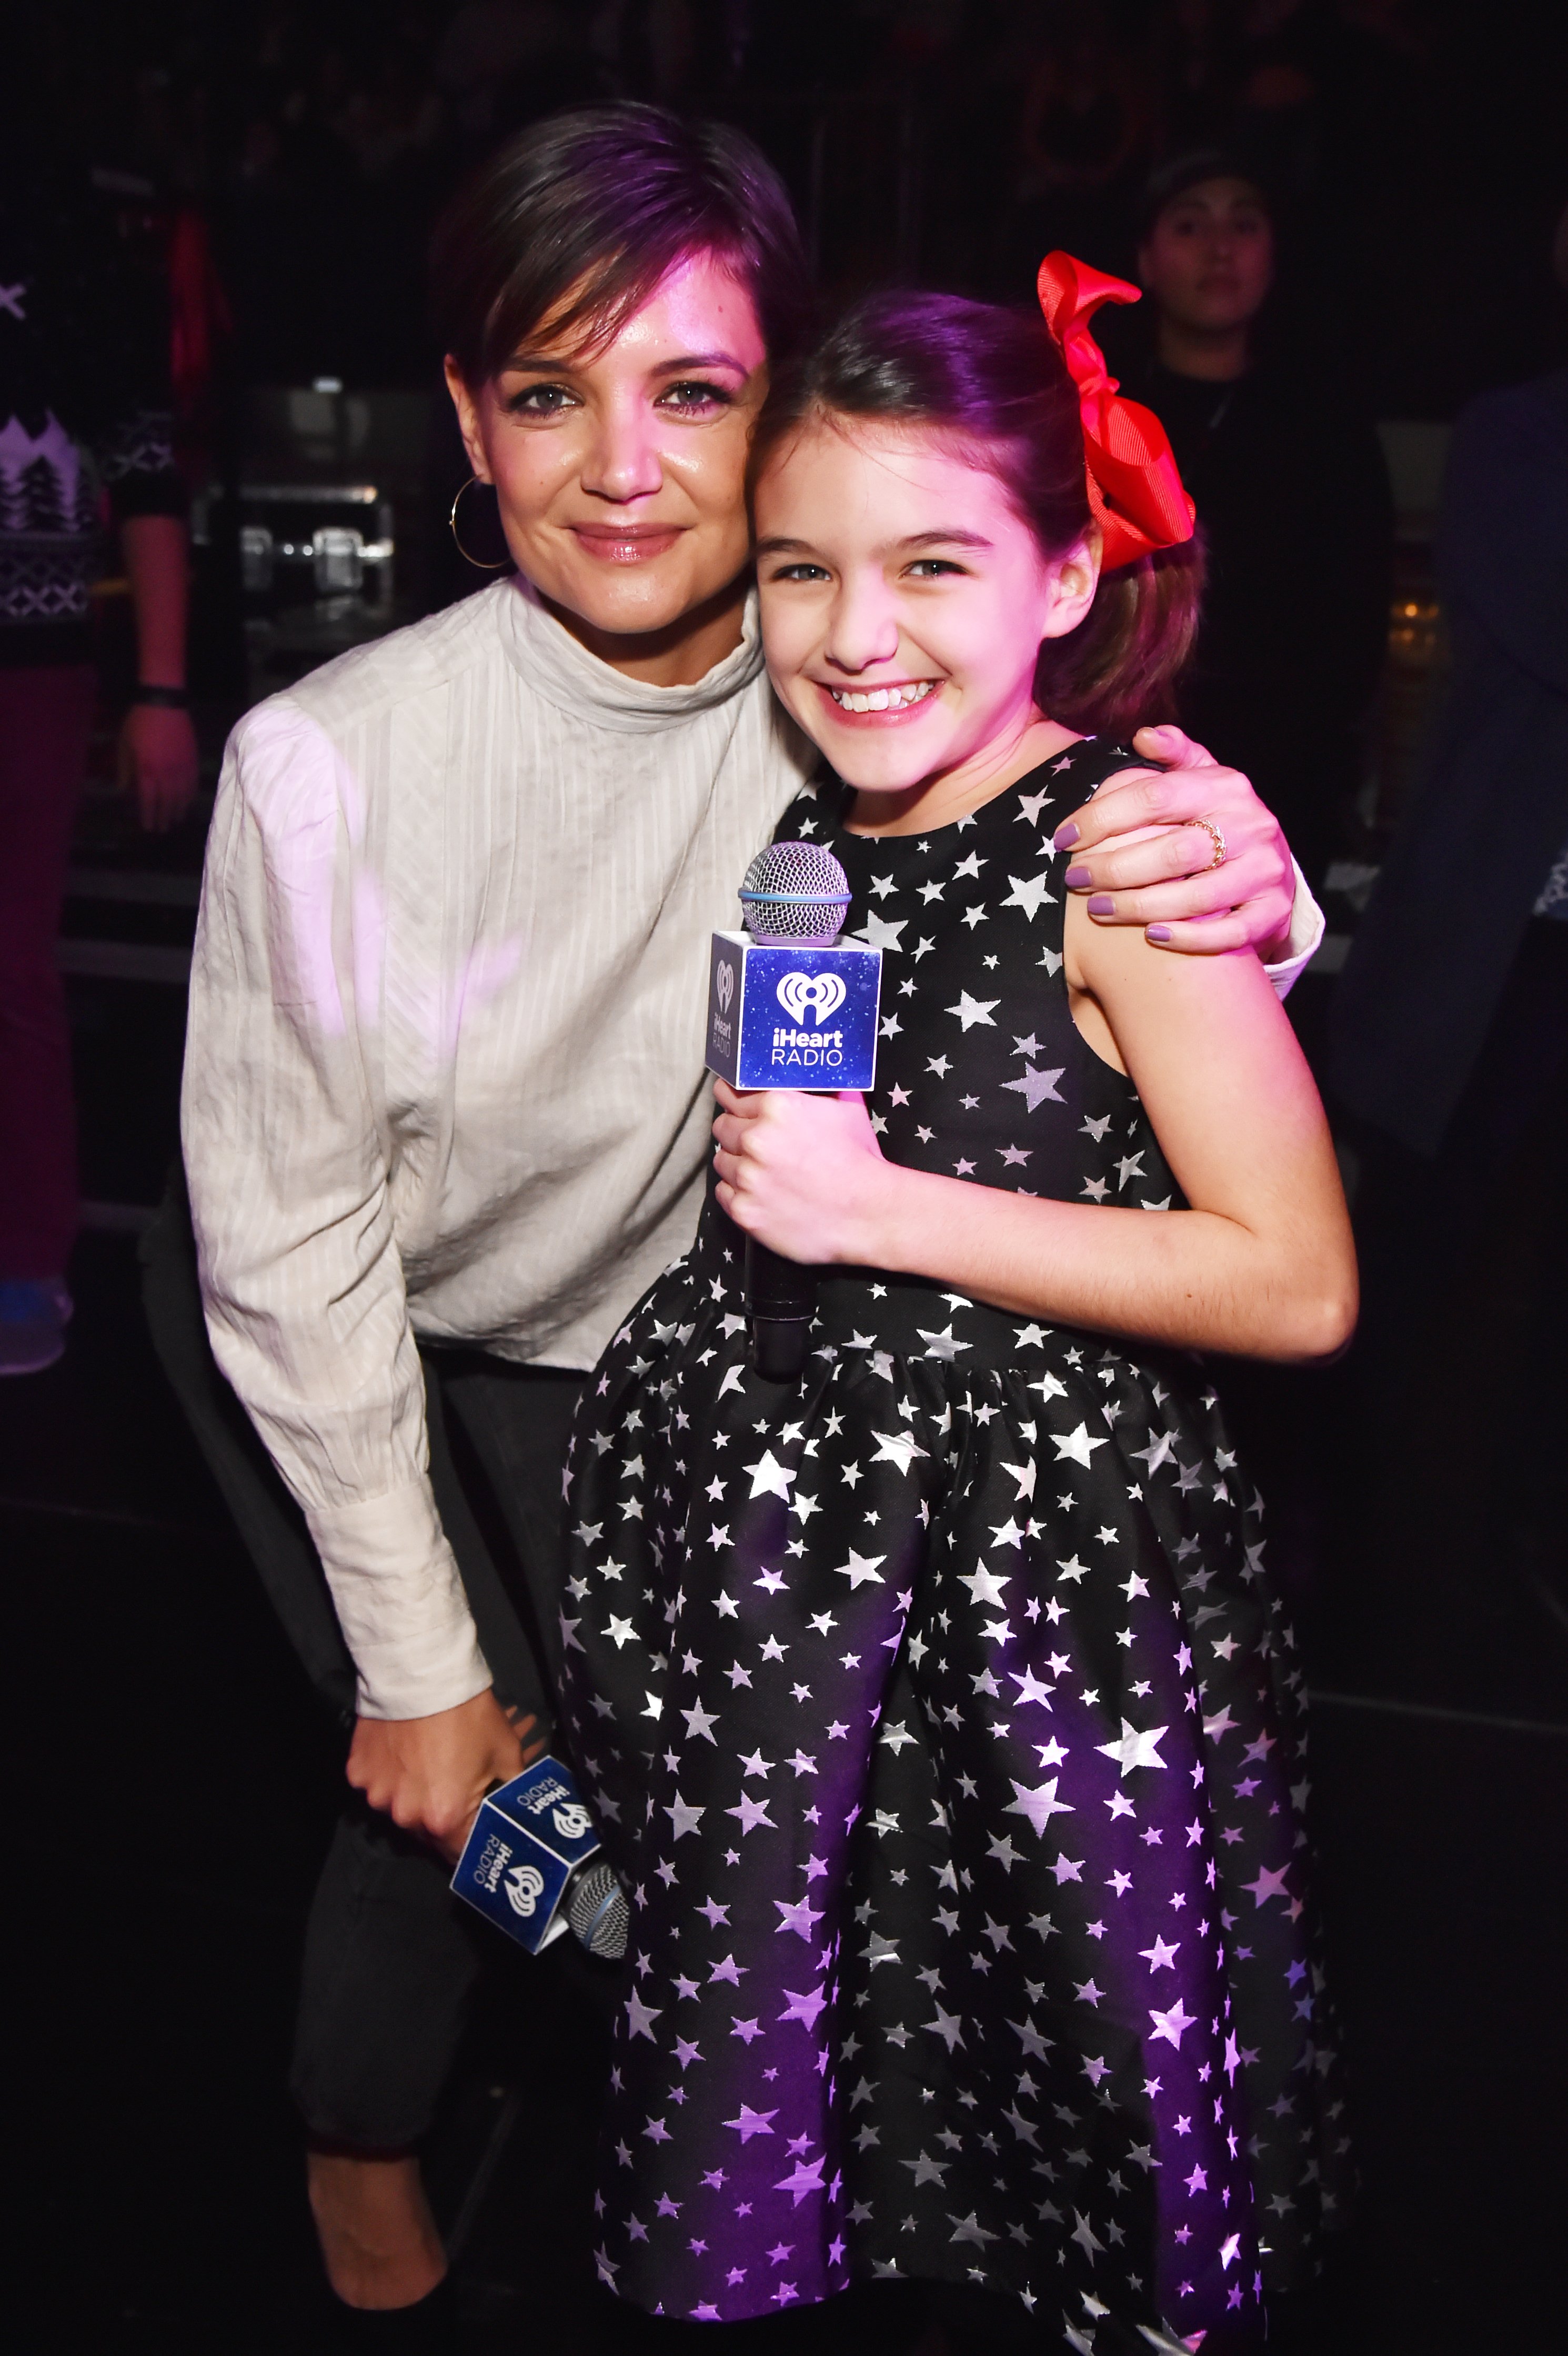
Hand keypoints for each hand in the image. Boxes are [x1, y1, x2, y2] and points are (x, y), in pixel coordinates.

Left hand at [118, 702, 198, 832]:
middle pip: (167, 802)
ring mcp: (181, 767)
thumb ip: (124, 769)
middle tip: (162, 829)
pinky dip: (190, 795)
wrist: (163, 703)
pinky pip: (193, 783)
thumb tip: (122, 790)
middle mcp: (166, 773)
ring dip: (178, 810)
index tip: (148, 827)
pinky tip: (188, 802)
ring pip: (182, 796)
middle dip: (164, 817)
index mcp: (147, 770)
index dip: (149, 815)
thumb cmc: (139, 722)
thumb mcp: (124, 744)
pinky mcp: (192, 760)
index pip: (149, 800)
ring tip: (176, 820)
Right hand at [346, 1686, 535, 1860]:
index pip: (458, 1854)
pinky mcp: (357, 1774)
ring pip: (399, 1810)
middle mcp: (405, 1816)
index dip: (471, 1844)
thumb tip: (513, 1813)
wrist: (423, 1673)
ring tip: (426, 1767)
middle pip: (426, 1833)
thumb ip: (509, 1793)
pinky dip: (389, 1777)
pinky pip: (377, 1786)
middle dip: (442, 1819)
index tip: (478, 1833)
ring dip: (412, 1798)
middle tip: (455, 1791)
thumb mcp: (506, 1754)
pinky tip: (401, 1753)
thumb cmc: (469, 1715)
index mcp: (443, 1818)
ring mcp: (376, 1795)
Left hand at [713, 1081, 891, 1264]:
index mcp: (777, 1107)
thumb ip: (819, 1092)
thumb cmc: (860, 1162)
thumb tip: (816, 1076)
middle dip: (736, 1132)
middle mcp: (756, 1139)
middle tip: (756, 1144)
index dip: (733, 1100)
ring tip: (763, 1172)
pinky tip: (761, 1194)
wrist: (868, 1213)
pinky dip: (738, 1193)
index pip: (730, 1094)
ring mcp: (747, 1177)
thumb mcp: (846, 1111)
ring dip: (737, 1164)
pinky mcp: (744, 1210)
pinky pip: (724, 1193)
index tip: (734, 1107)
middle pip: (722, 1127)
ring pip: (721, 1161)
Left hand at [1054, 725, 1295, 959]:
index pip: (1155, 797)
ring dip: (1140, 906)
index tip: (1064, 837)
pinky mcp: (1273, 911)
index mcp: (1225, 787)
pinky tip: (1151, 936)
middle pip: (1173, 852)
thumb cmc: (1220, 819)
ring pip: (1197, 898)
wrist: (1273, 865)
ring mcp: (1265, 871)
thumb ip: (1175, 754)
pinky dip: (1188, 937)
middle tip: (1075, 878)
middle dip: (1115, 868)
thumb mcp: (1204, 777)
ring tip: (1098, 909)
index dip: (1103, 817)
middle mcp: (1250, 826)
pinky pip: (1229, 933)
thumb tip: (1143, 736)